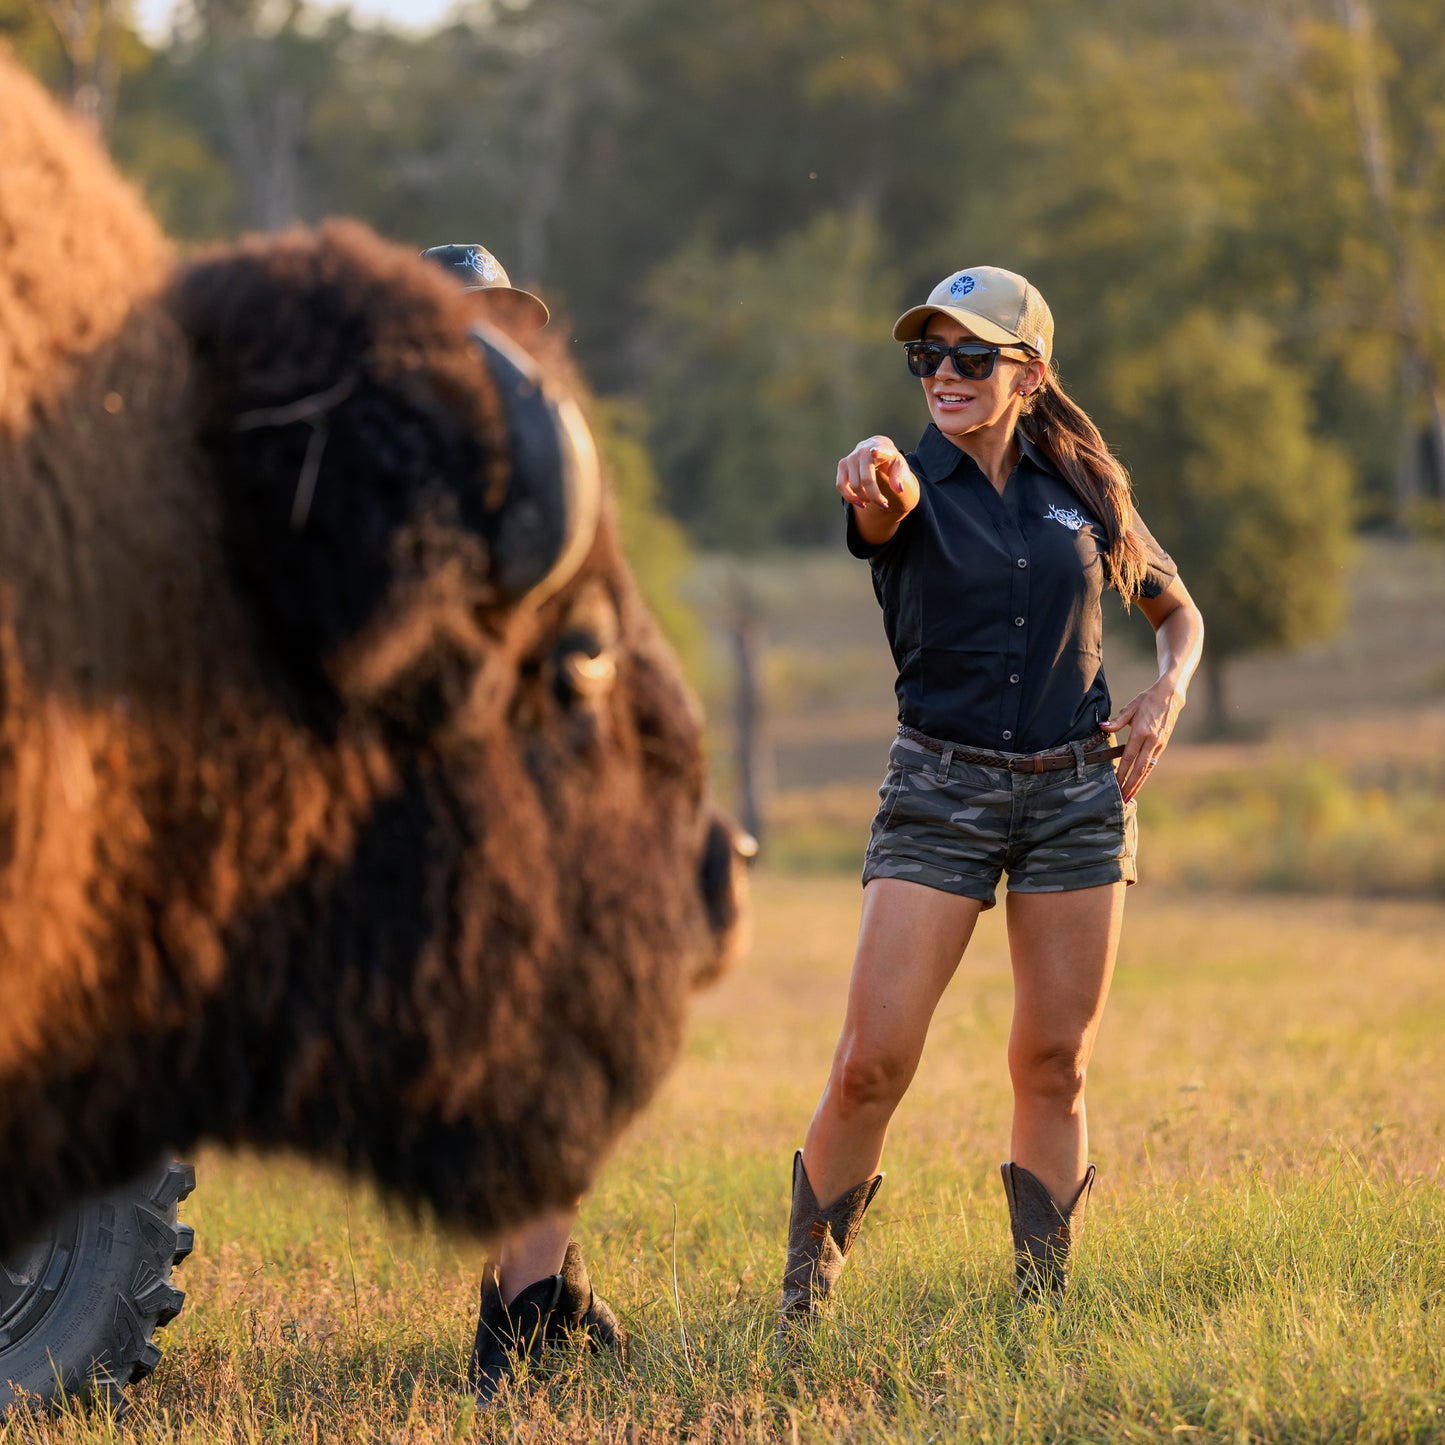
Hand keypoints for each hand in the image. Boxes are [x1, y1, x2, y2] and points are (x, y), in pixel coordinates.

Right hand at [835, 436, 919, 518]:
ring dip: (863, 498)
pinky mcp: (842, 465)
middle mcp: (862, 452)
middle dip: (875, 496)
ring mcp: (850, 458)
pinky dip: (849, 497)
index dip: (876, 452)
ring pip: (853, 485)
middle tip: (884, 504)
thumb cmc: (888, 459)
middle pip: (865, 479)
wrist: (874, 447)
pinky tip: (860, 502)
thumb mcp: (898, 465)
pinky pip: (841, 485)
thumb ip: (898, 477)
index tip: (874, 451)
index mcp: (879, 448)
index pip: (877, 451)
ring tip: (874, 503)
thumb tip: (899, 490)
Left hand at [1103, 679, 1185, 802]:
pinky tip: (1138, 782)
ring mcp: (1159, 744)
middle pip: (1140, 768)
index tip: (1116, 784)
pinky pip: (1152, 763)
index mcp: (1142, 732)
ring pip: (1148, 768)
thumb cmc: (1147, 700)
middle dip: (1131, 785)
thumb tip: (1103, 726)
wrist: (1170, 696)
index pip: (1129, 757)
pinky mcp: (1162, 745)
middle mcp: (1152, 741)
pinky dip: (1144, 774)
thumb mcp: (1131, 707)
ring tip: (1130, 796)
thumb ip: (1117, 721)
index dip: (1122, 772)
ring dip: (1138, 783)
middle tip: (1123, 799)